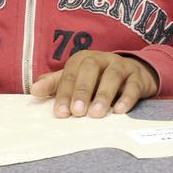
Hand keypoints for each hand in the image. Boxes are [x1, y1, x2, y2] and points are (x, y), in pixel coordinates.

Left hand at [30, 50, 158, 117]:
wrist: (134, 74)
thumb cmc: (99, 79)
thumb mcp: (77, 79)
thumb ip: (56, 83)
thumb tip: (34, 89)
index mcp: (83, 59)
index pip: (70, 73)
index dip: (64, 92)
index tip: (61, 113)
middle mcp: (102, 58)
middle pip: (90, 69)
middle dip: (83, 90)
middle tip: (78, 112)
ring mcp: (122, 66)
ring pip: (113, 75)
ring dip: (104, 94)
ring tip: (97, 114)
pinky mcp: (138, 77)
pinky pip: (133, 85)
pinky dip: (126, 97)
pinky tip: (119, 110)